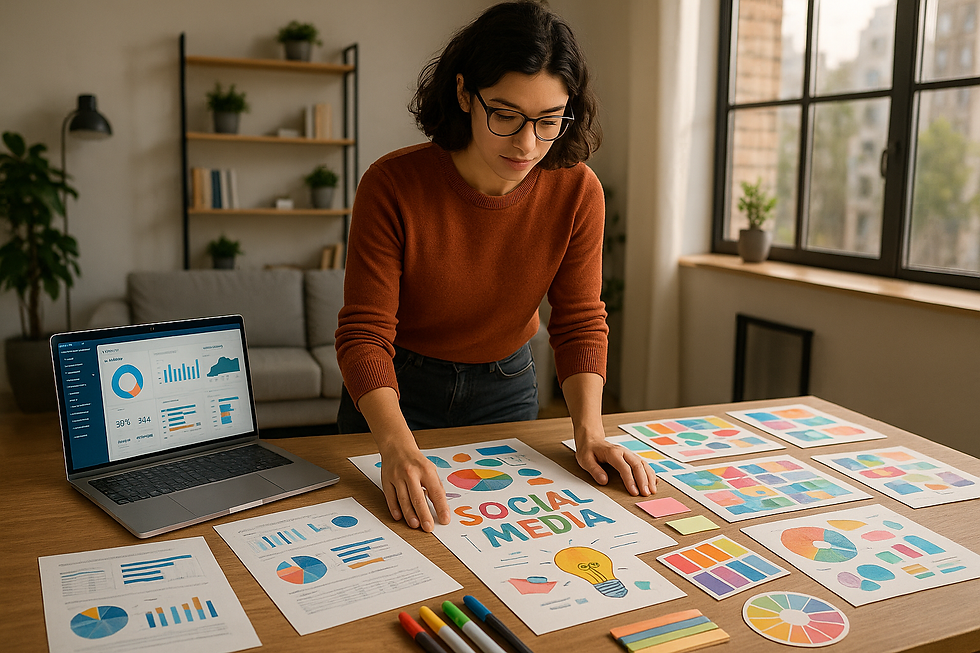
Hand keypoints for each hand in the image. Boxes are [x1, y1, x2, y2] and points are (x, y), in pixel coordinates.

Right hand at [357, 386, 450, 531]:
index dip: (441, 507)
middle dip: (424, 514)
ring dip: (409, 514)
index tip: (445, 519)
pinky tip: (399, 517)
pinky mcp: (387, 480)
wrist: (397, 446)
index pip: (436, 492)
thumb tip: (441, 506)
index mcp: (426, 470)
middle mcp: (411, 473)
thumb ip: (435, 486)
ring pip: (403, 499)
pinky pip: (390, 497)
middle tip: (429, 527)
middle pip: (418, 498)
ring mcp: (397, 477)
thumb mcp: (430, 469)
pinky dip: (394, 508)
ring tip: (415, 524)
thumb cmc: (416, 460)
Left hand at [575, 436, 656, 496]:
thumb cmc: (588, 451)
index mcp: (612, 453)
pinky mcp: (631, 457)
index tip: (634, 492)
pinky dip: (650, 473)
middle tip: (646, 494)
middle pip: (637, 465)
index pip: (624, 467)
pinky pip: (644, 464)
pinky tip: (654, 482)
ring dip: (649, 477)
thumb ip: (594, 470)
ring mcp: (629, 454)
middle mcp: (623, 452)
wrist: (592, 440)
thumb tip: (604, 481)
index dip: (630, 480)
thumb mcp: (585, 460)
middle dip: (643, 480)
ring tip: (652, 491)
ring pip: (643, 464)